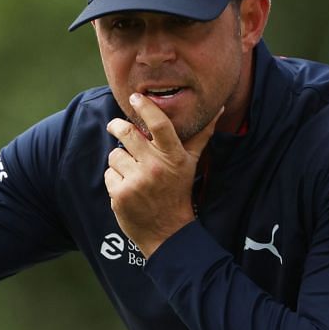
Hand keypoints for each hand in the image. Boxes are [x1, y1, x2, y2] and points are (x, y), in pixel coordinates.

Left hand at [103, 94, 224, 256]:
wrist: (167, 232)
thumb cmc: (178, 192)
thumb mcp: (192, 163)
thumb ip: (201, 135)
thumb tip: (218, 109)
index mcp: (174, 156)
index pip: (159, 124)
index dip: (145, 107)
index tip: (135, 97)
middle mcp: (155, 167)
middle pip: (127, 133)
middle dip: (116, 125)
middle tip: (115, 125)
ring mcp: (137, 181)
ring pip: (115, 154)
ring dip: (120, 161)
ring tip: (133, 173)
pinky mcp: (120, 194)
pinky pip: (109, 173)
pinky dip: (115, 179)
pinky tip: (128, 189)